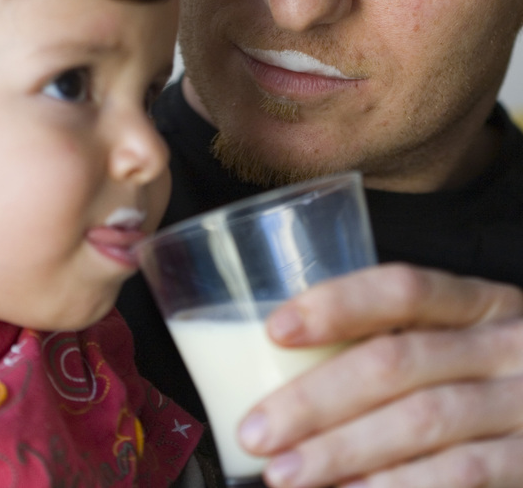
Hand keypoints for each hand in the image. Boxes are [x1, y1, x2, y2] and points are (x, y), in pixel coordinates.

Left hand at [237, 263, 522, 487]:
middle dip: (318, 398)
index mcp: (478, 302)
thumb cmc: (489, 375)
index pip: (402, 288)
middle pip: (398, 361)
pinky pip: (460, 474)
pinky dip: (397, 486)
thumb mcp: (463, 340)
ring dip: (343, 450)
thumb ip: (401, 342)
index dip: (337, 305)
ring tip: (285, 472)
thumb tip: (291, 364)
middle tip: (259, 429)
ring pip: (421, 421)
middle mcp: (504, 345)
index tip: (277, 330)